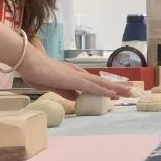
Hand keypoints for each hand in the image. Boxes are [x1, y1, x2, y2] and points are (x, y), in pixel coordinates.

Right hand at [17, 47, 132, 99]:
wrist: (29, 62)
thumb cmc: (36, 72)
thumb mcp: (53, 85)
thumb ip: (65, 91)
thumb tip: (76, 98)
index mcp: (74, 75)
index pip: (94, 83)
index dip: (106, 88)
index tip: (117, 93)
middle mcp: (79, 74)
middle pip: (102, 82)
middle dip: (117, 87)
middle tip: (131, 92)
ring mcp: (78, 76)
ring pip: (101, 84)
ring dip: (116, 88)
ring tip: (129, 93)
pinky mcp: (74, 80)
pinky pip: (92, 87)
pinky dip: (104, 91)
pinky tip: (113, 94)